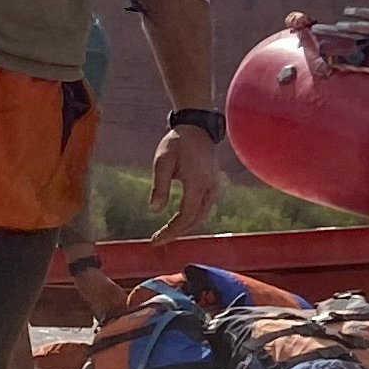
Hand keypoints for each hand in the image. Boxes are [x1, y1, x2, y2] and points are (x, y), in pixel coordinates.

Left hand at [147, 124, 222, 238]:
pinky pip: (204, 208)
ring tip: (166, 232)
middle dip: (177, 232)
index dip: (172, 231)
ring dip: (184, 226)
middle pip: (195, 220)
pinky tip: (178, 220)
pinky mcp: (213, 185)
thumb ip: (159, 187)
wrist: (197, 127)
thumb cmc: (178, 142)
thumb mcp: (162, 161)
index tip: (156, 240)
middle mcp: (210, 188)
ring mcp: (214, 187)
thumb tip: (154, 210)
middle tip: (158, 240)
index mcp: (197, 183)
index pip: (186, 216)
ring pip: (201, 215)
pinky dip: (191, 218)